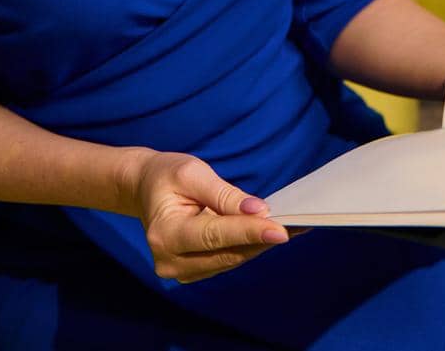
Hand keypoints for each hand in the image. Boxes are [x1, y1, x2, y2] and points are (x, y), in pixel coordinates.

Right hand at [126, 150, 292, 282]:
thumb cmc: (167, 175)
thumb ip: (224, 195)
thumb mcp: (192, 173)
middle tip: (299, 225)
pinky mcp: (195, 271)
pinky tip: (271, 232)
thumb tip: (258, 211)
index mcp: (165, 234)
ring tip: (293, 226)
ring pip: (232, 259)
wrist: (146, 188)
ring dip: (261, 243)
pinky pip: (229, 259)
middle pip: (228, 252)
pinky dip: (250, 245)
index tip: (282, 230)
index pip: (215, 235)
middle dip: (262, 238)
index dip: (250, 232)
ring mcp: (181, 271)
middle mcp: (170, 261)